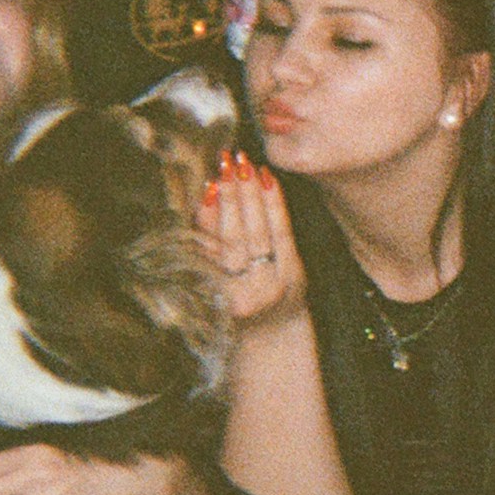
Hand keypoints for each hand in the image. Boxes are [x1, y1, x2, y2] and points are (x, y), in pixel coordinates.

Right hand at [197, 152, 306, 329]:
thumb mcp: (210, 281)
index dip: (205, 213)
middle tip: (224, 162)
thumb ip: (203, 246)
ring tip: (242, 163)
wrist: (273, 333)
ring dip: (249, 193)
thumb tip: (202, 196)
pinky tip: (267, 178)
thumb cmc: (233, 301)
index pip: (205, 247)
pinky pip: (282, 232)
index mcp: (212, 297)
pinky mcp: (293, 275)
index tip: (205, 183)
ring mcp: (270, 285)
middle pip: (231, 236)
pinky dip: (274, 203)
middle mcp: (241, 294)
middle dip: (228, 196)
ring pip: (256, 231)